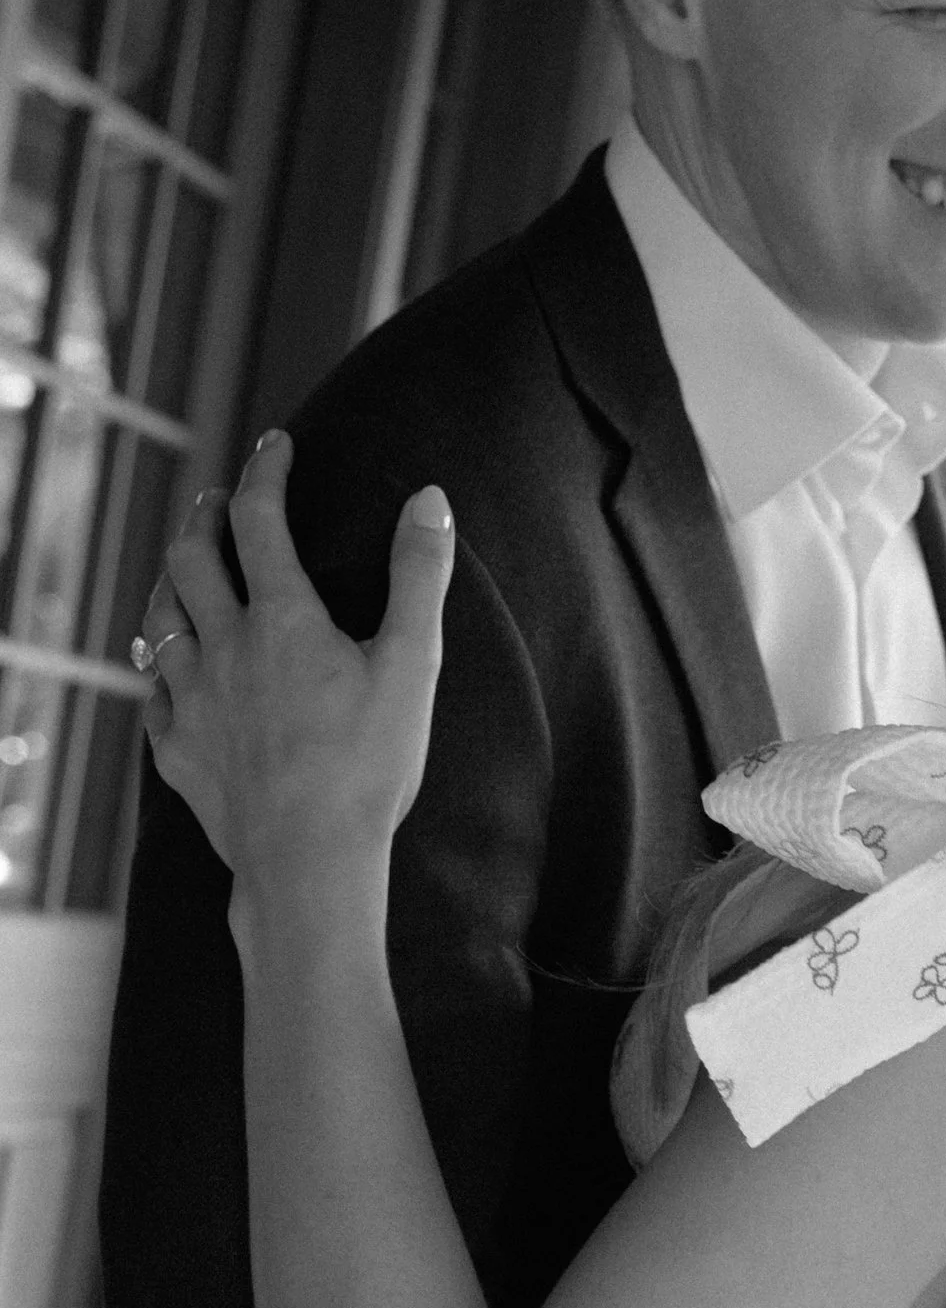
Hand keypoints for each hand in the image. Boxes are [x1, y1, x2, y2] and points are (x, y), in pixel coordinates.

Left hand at [140, 429, 452, 897]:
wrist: (309, 861)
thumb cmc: (368, 768)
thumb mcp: (413, 667)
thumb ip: (419, 577)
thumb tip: (430, 499)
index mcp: (282, 620)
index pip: (260, 519)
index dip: (266, 472)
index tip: (275, 446)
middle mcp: (224, 648)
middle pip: (193, 559)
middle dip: (204, 517)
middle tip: (216, 500)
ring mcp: (192, 700)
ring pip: (160, 619)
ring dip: (170, 582)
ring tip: (183, 570)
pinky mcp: (179, 752)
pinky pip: (153, 696)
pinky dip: (161, 671)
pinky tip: (171, 675)